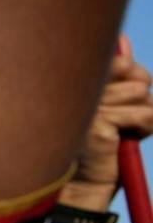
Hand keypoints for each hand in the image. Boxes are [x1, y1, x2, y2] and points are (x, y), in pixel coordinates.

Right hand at [64, 36, 152, 208]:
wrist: (84, 182)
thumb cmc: (100, 143)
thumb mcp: (113, 102)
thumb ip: (118, 72)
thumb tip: (122, 40)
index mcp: (78, 82)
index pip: (122, 63)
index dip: (134, 78)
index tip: (127, 99)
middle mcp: (78, 89)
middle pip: (135, 76)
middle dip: (141, 97)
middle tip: (124, 120)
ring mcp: (87, 104)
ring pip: (141, 95)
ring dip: (141, 117)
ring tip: (121, 132)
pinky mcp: (98, 122)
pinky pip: (143, 115)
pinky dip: (143, 130)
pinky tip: (122, 140)